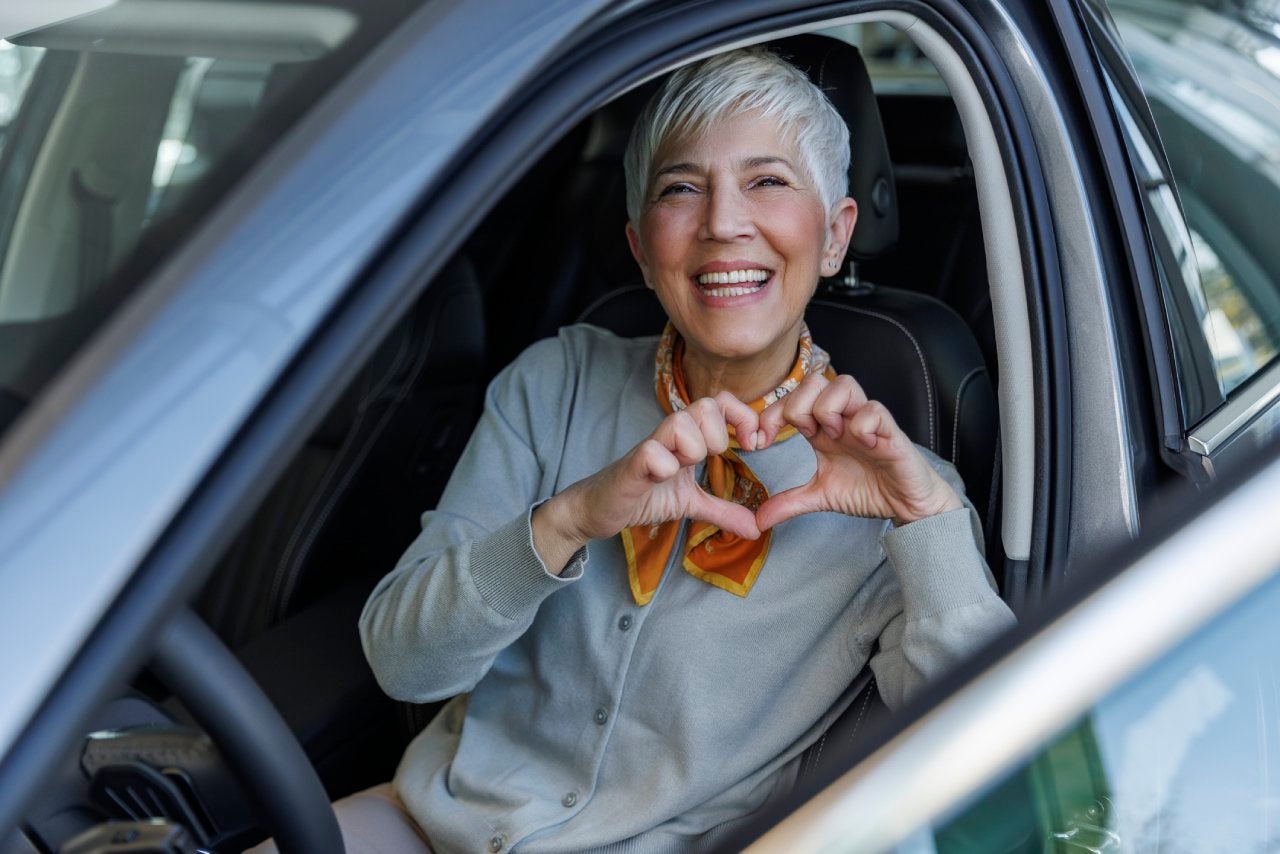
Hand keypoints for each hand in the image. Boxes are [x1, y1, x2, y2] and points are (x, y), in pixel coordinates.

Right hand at [534, 393, 762, 571]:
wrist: (600, 509)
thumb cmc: (644, 496)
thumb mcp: (691, 503)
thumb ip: (723, 510)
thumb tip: (756, 528)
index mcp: (688, 437)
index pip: (721, 401)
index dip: (743, 416)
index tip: (752, 445)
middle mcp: (670, 434)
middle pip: (706, 405)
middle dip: (718, 435)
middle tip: (712, 460)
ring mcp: (650, 446)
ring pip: (681, 422)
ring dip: (693, 449)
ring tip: (682, 469)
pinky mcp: (632, 465)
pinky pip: (652, 453)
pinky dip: (664, 467)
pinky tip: (660, 480)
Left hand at [754, 373, 961, 530]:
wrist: (906, 505)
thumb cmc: (867, 490)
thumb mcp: (820, 496)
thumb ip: (789, 503)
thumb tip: (758, 519)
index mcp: (822, 428)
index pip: (789, 399)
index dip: (769, 414)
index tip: (759, 443)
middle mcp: (842, 418)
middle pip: (814, 380)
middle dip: (799, 405)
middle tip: (805, 436)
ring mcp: (867, 421)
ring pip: (844, 384)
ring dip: (829, 410)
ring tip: (833, 438)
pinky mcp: (891, 431)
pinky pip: (874, 410)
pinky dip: (862, 426)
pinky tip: (864, 447)